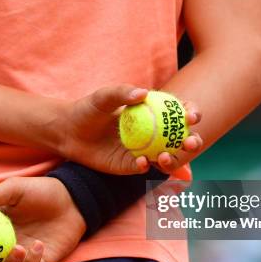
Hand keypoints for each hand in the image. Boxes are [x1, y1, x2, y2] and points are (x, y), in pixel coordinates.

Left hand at [56, 84, 202, 174]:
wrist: (68, 132)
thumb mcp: (103, 97)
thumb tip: (143, 93)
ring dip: (173, 159)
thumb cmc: (88, 109)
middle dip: (192, 141)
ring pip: (166, 157)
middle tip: (190, 142)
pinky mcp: (129, 165)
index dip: (191, 114)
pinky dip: (145, 166)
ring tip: (164, 156)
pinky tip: (140, 161)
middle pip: (180, 139)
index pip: (179, 113)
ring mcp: (143, 150)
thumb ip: (122, 93)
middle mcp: (153, 133)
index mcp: (153, 113)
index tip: (191, 116)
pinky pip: (143, 168)